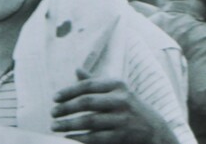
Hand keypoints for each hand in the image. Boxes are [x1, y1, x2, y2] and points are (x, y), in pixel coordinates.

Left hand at [51, 69, 174, 143]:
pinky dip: (80, 138)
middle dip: (66, 108)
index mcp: (118, 85)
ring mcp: (122, 118)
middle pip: (88, 102)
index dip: (70, 91)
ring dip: (69, 124)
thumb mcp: (117, 91)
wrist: (154, 129)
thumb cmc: (129, 107)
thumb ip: (96, 82)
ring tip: (54, 126)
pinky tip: (68, 138)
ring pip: (90, 121)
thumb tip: (77, 69)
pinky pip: (96, 137)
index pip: (89, 85)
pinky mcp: (122, 136)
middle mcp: (121, 100)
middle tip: (52, 113)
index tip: (54, 98)